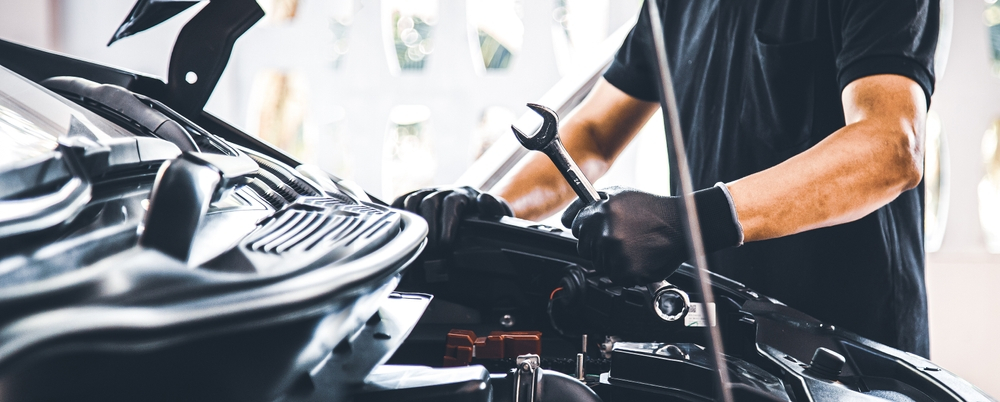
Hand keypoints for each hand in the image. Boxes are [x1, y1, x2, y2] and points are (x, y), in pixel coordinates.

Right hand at [392, 186, 512, 252]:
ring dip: (413, 222)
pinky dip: (398, 213)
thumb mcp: (498, 216)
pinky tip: (400, 231)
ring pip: (414, 201)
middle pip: (430, 203)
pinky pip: (401, 201)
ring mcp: (428, 193)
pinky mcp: (414, 199)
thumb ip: (495, 208)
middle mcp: (444, 191)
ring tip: (415, 245)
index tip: (445, 244)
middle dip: (429, 228)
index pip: (452, 203)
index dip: (446, 223)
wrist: (477, 217)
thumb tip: (485, 200)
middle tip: (430, 251)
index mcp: (465, 194)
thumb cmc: (486, 220)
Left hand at [561, 185, 741, 285]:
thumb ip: (589, 204)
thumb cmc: (652, 210)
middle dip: (598, 243)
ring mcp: (614, 253)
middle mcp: (605, 232)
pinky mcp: (625, 270)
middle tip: (622, 237)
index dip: (588, 226)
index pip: (575, 225)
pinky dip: (623, 270)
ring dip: (611, 258)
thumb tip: (566, 220)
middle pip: (584, 247)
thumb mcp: (619, 194)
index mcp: (600, 211)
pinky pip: (613, 275)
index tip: (600, 227)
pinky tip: (638, 256)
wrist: (681, 225)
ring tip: (633, 245)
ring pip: (598, 263)